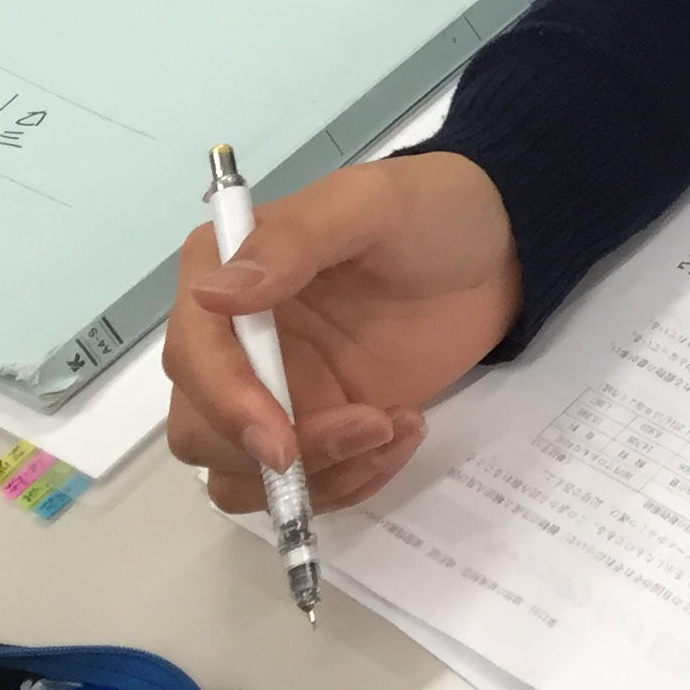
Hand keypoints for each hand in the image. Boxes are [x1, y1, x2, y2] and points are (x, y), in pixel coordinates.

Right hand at [161, 155, 522, 514]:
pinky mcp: (317, 426)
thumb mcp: (372, 203)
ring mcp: (272, 389)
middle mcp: (233, 339)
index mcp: (227, 271)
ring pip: (241, 474)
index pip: (191, 354)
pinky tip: (407, 429)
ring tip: (399, 427)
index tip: (281, 441)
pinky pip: (302, 486)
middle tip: (370, 427)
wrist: (498, 251)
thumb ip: (295, 241)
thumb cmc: (433, 211)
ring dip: (318, 476)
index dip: (225, 404)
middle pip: (200, 429)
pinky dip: (352, 479)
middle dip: (279, 452)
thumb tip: (212, 296)